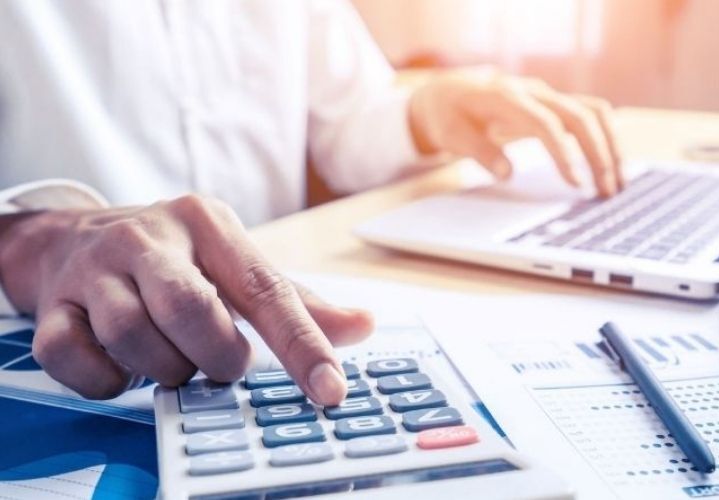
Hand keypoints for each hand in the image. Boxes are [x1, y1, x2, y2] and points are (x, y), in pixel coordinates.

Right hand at [0, 196, 372, 402]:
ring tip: (173, 359)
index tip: (329, 389)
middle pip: (194, 312)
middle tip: (220, 364)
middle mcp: (148, 237)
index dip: (302, 344)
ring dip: (165, 369)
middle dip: (217, 357)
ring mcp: (94, 269)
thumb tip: (361, 325)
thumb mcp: (235, 264)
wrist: (74, 238)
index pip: (266, 289)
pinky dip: (108, 381)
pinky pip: (77, 361)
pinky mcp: (52, 304)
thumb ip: (295, 301)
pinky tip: (124, 367)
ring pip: (135, 338)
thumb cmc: (173, 257)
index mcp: (207, 224)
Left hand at [408, 74, 622, 196]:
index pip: (546, 124)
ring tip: (617, 183)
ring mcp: (548, 96)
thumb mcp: (451, 136)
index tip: (575, 183)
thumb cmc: (449, 116)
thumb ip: (479, 152)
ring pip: (594, 112)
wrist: (449, 94)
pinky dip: (606, 137)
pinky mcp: (555, 104)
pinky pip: (591, 114)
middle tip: (606, 192)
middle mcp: (534, 92)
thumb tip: (508, 173)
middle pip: (580, 116)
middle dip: (599, 154)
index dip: (563, 153)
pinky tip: (611, 164)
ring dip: (610, 146)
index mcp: (507, 97)